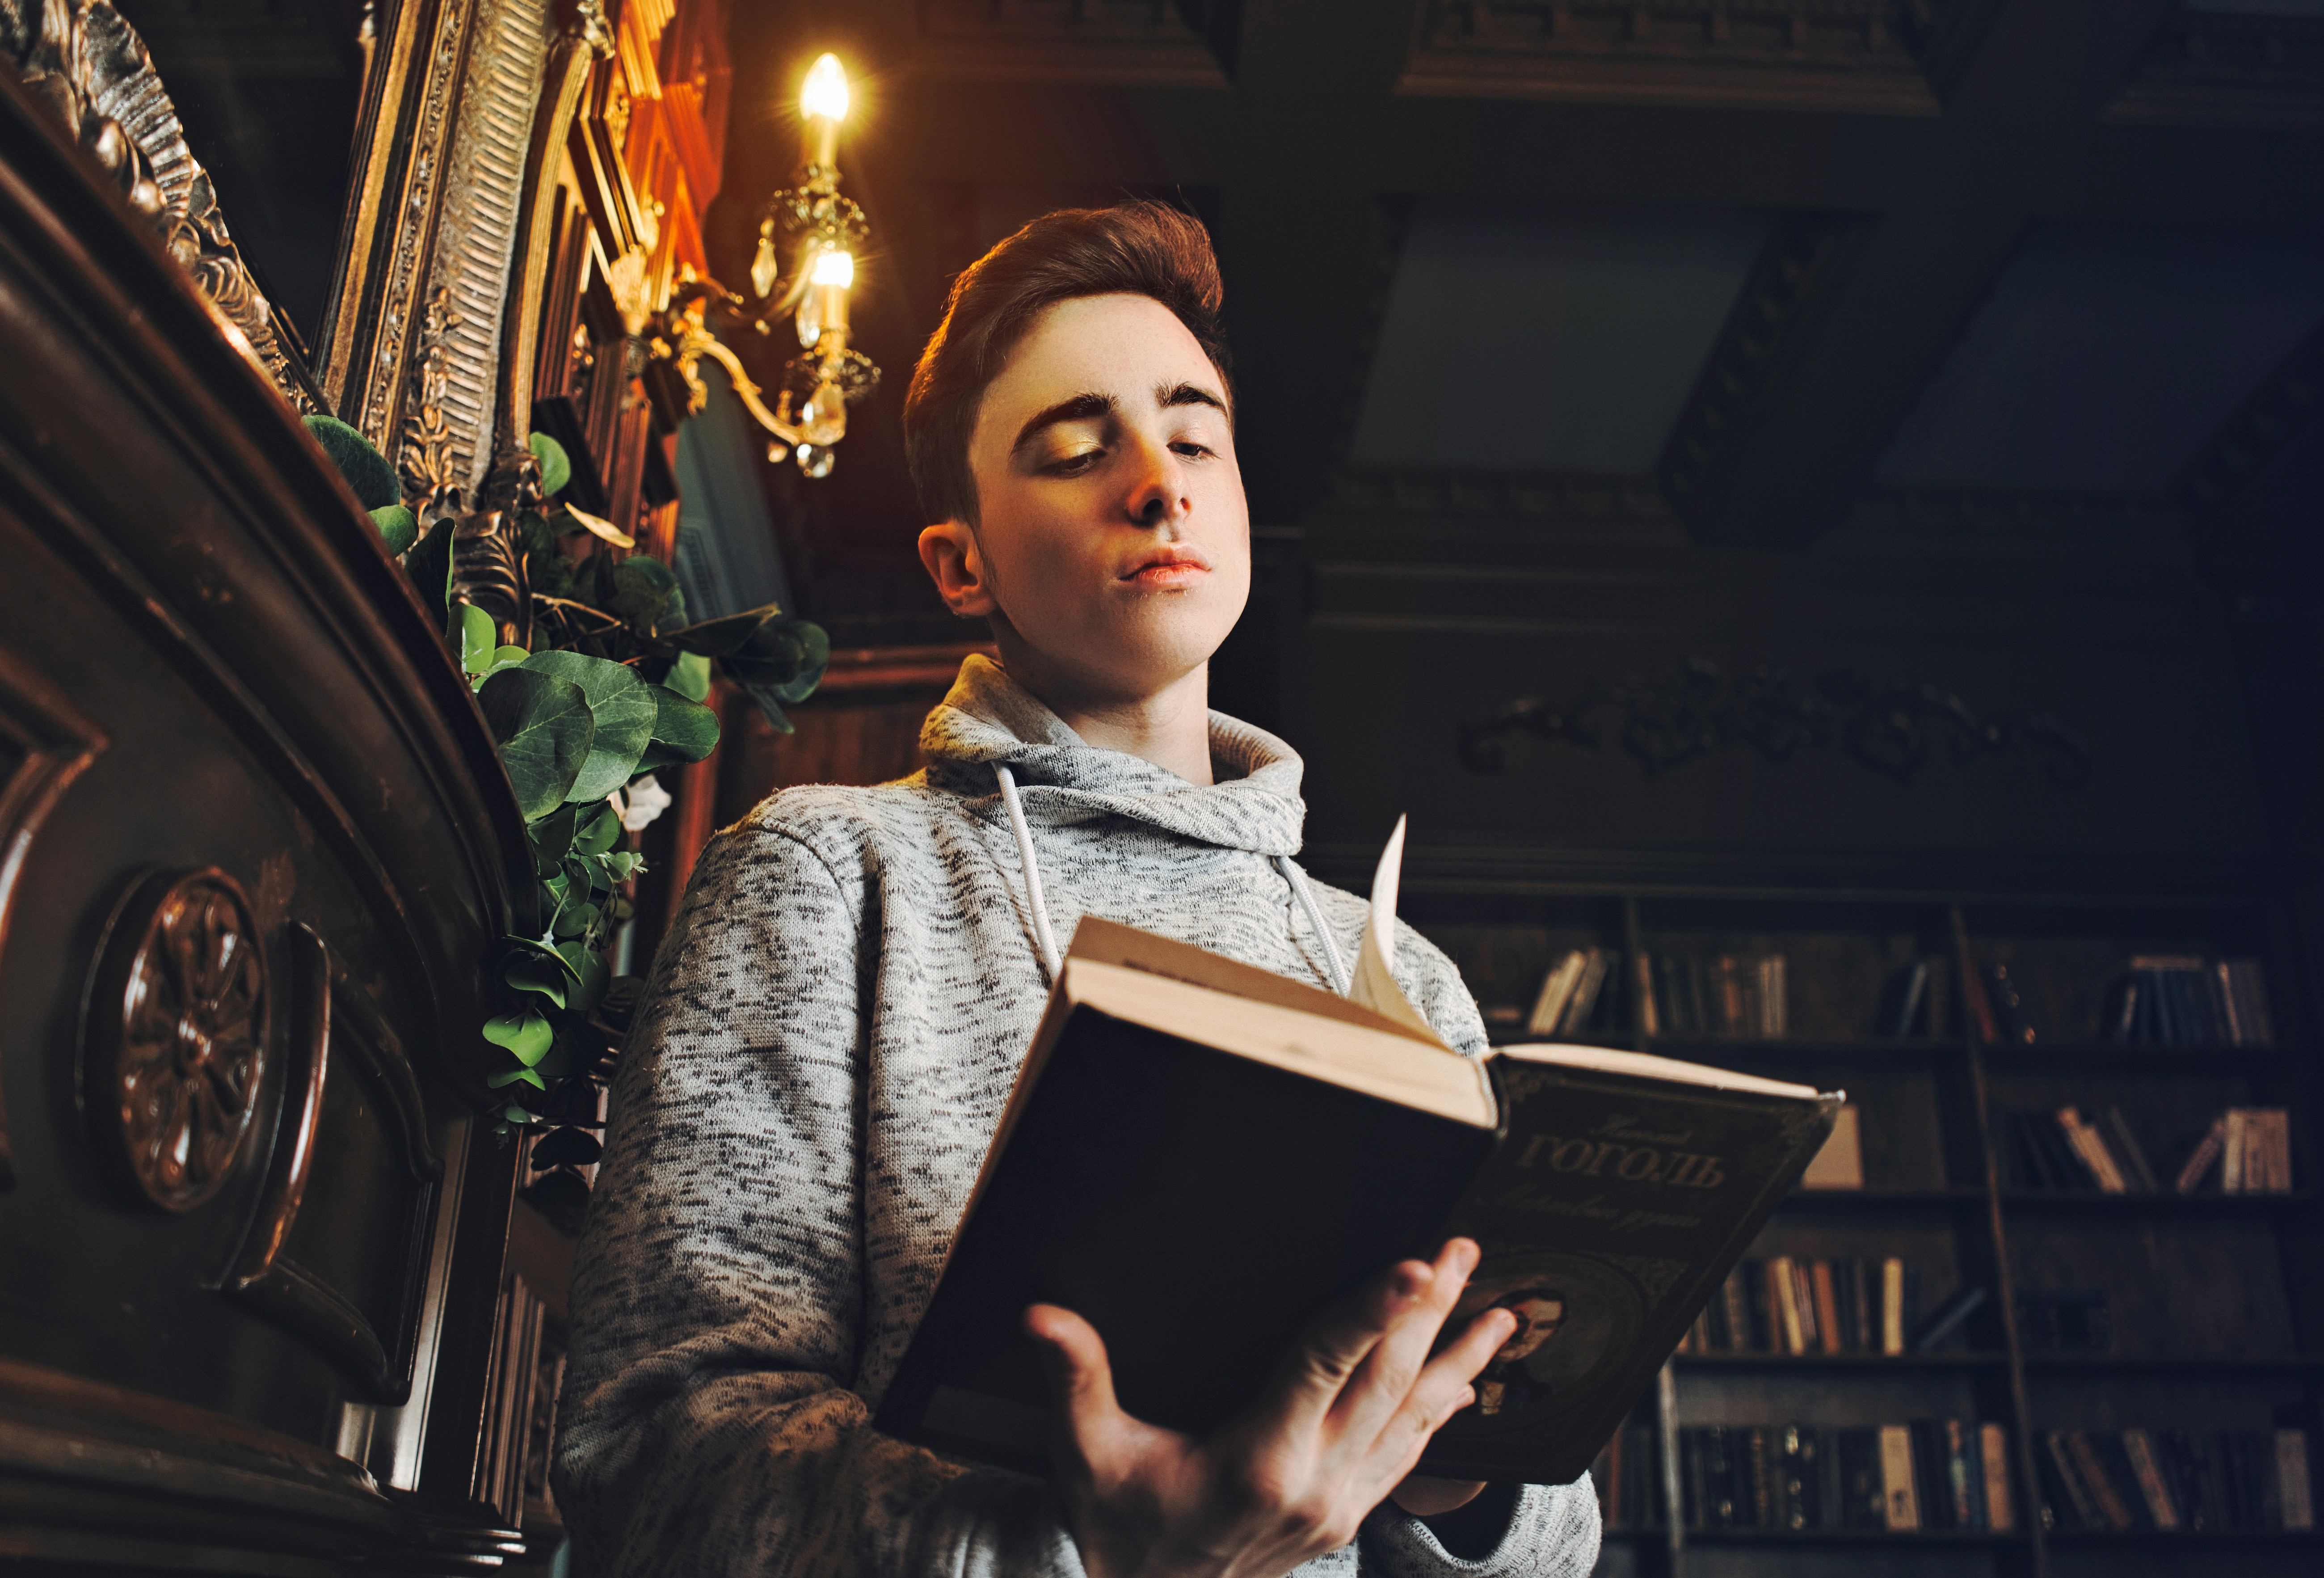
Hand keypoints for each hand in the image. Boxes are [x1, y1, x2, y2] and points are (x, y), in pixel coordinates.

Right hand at [1025, 1237, 1517, 1577]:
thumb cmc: (1120, 1532)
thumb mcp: (1087, 1461)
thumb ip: (1073, 1383)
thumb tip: (1041, 1315)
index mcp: (1258, 1460)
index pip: (1328, 1367)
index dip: (1373, 1313)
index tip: (1417, 1268)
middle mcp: (1314, 1482)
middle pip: (1389, 1380)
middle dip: (1430, 1311)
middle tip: (1461, 1248)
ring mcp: (1340, 1505)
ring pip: (1415, 1418)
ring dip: (1458, 1357)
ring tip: (1499, 1306)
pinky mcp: (1348, 1516)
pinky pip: (1411, 1455)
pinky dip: (1444, 1412)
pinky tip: (1470, 1380)